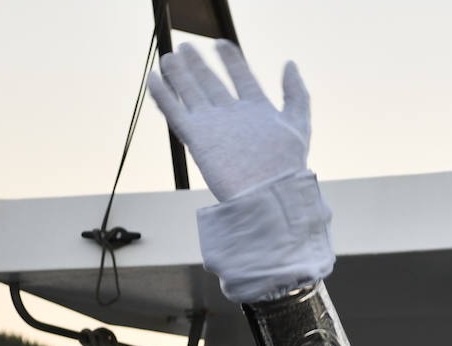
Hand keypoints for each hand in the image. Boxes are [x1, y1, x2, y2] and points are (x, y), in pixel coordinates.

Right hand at [148, 41, 311, 202]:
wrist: (269, 195)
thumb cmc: (287, 165)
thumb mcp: (298, 123)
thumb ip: (296, 93)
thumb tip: (290, 63)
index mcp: (257, 111)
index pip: (241, 78)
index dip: (231, 60)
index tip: (221, 44)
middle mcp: (233, 117)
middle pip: (211, 84)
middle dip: (199, 66)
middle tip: (186, 47)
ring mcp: (214, 127)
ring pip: (192, 95)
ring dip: (180, 75)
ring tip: (170, 57)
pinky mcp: (197, 139)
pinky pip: (176, 113)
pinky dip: (163, 96)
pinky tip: (153, 79)